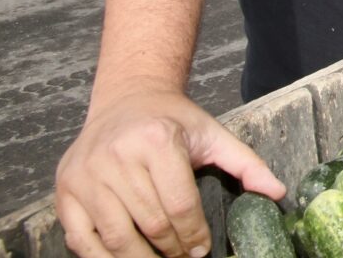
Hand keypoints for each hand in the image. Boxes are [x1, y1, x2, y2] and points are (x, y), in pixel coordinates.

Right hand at [55, 90, 283, 257]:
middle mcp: (117, 156)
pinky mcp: (65, 189)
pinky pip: (80, 238)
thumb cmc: (172, 122)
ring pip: (116, 236)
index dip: (193, 235)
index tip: (201, 249)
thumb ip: (247, 164)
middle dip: (171, 249)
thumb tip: (278, 193)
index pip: (179, 205)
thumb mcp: (213, 135)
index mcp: (157, 140)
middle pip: (150, 223)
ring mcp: (86, 174)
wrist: (127, 98)